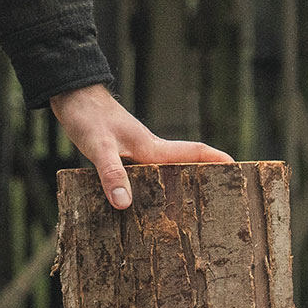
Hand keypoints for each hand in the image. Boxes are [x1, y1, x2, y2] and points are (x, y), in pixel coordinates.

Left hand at [49, 82, 231, 209]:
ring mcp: (133, 151)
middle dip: (200, 180)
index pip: (191, 152)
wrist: (69, 94)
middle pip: (181, 166)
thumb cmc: (87, 116)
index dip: (215, 159)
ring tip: (180, 212)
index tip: (238, 168)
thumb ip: (112, 173)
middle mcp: (146, 149)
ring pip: (159, 173)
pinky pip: (138, 176)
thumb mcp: (99, 146)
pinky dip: (143, 189)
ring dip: (171, 187)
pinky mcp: (118, 154)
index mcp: (151, 147)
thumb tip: (125, 205)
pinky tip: (136, 205)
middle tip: (217, 202)